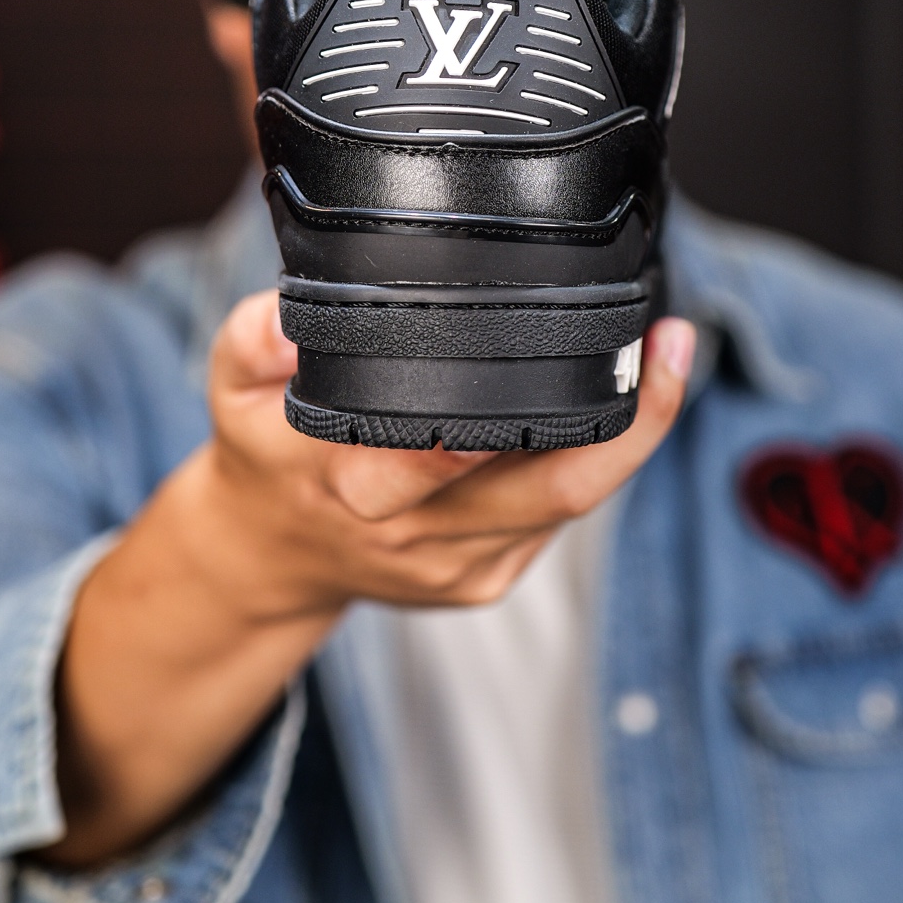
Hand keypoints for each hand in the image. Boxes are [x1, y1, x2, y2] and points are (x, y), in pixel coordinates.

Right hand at [47, 293, 694, 865]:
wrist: (271, 555)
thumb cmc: (265, 449)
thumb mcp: (232, 382)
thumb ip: (254, 340)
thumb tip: (289, 319)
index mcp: (346, 477)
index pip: (444, 450)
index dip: (524, 407)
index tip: (587, 351)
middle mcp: (408, 531)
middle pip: (547, 487)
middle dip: (625, 424)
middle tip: (670, 345)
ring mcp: (453, 566)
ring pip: (567, 503)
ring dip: (628, 438)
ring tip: (667, 358)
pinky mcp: (483, 584)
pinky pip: (557, 520)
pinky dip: (590, 464)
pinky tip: (610, 409)